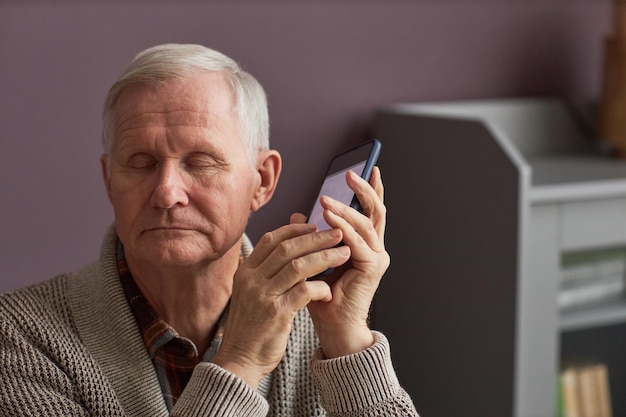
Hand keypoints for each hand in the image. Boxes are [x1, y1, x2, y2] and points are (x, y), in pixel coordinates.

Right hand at [211, 222, 350, 387]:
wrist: (240, 358)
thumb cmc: (252, 324)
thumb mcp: (253, 291)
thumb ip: (269, 268)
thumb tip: (288, 244)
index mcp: (245, 271)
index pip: (271, 239)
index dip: (295, 229)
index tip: (314, 225)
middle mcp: (252, 279)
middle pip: (288, 248)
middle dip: (316, 238)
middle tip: (337, 233)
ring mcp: (263, 295)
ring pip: (299, 266)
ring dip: (325, 257)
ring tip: (344, 254)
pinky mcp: (277, 313)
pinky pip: (305, 291)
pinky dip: (321, 287)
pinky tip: (329, 290)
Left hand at [302, 166, 389, 357]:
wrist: (333, 326)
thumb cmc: (323, 297)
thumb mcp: (313, 259)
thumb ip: (309, 237)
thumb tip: (296, 215)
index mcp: (366, 244)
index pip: (370, 211)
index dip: (370, 190)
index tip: (366, 169)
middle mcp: (376, 248)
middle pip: (376, 210)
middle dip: (364, 190)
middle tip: (350, 174)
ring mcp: (377, 257)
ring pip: (365, 222)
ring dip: (345, 209)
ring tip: (327, 199)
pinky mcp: (372, 267)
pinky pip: (357, 241)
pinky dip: (343, 228)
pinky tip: (329, 218)